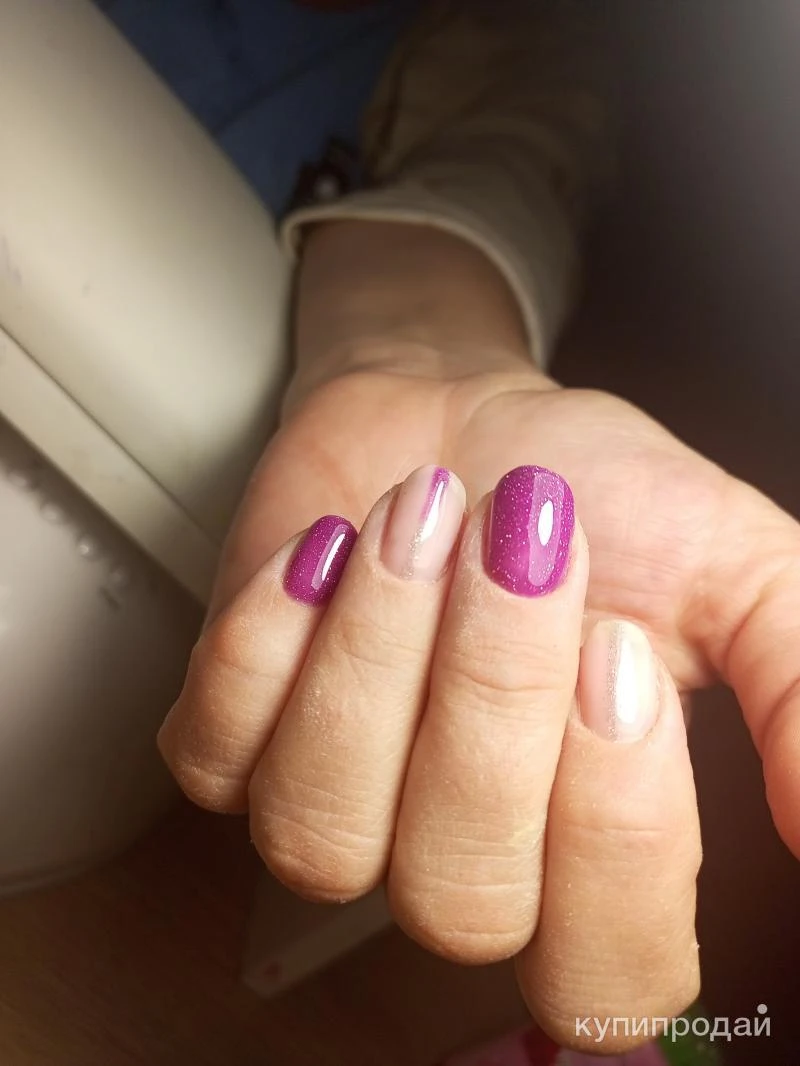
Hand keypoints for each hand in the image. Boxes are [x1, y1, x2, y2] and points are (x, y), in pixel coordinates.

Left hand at [159, 355, 799, 1047]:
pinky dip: (263, 643)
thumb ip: (797, 689)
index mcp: (583, 850)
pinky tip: (321, 553)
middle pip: (459, 899)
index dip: (618, 832)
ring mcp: (334, 808)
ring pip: (324, 835)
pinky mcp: (231, 739)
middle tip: (520, 542)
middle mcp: (454, 856)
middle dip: (490, 697)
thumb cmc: (597, 495)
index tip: (618, 649)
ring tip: (423, 520)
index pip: (604, 969)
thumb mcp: (732, 574)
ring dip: (375, 657)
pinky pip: (217, 753)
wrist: (464, 422)